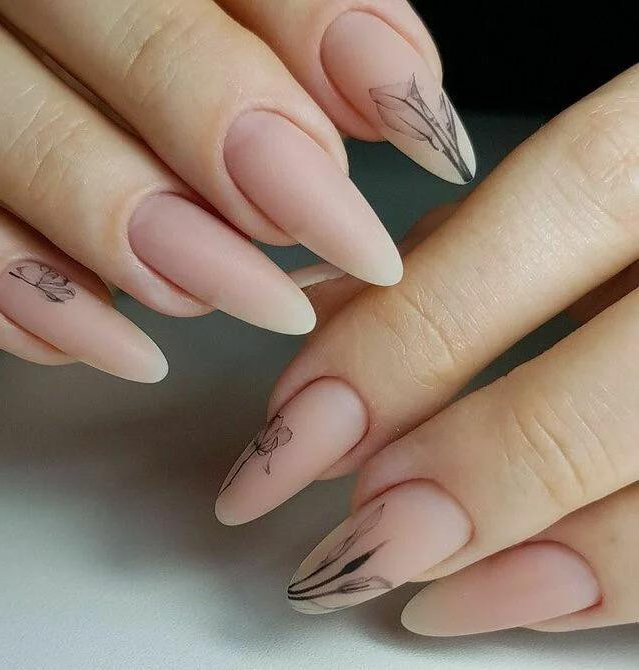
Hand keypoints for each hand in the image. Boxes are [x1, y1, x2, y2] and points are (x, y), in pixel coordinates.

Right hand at [0, 0, 474, 380]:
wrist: (17, 51)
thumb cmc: (133, 39)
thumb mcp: (227, 1)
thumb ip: (308, 21)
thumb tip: (402, 97)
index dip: (340, 44)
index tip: (430, 139)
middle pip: (146, 48)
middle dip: (256, 151)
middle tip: (349, 240)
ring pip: (45, 151)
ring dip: (166, 242)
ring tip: (258, 299)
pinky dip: (37, 302)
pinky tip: (124, 346)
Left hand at [215, 65, 638, 633]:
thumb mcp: (567, 179)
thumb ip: (463, 240)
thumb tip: (333, 316)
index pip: (538, 221)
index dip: (409, 334)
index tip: (299, 426)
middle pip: (613, 383)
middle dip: (472, 470)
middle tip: (355, 539)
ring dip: (541, 553)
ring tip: (427, 589)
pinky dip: (618, 576)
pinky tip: (530, 593)